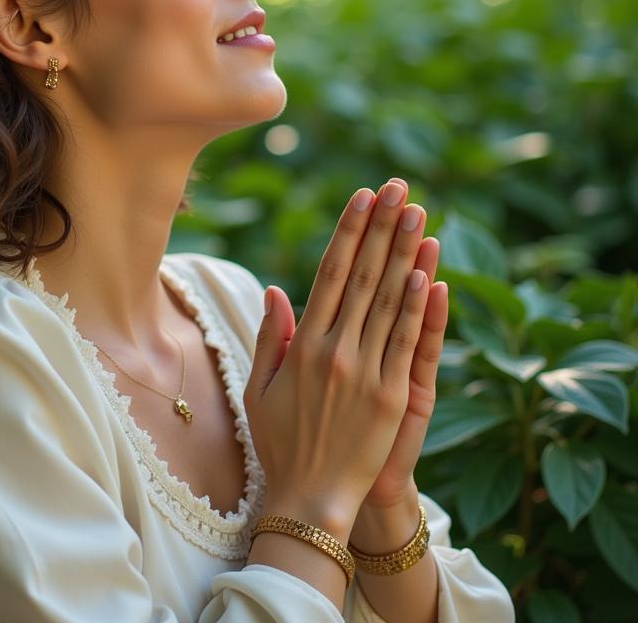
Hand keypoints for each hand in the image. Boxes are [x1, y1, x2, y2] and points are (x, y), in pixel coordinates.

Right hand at [245, 176, 434, 533]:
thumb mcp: (259, 386)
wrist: (311, 499)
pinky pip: (409, 342)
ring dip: (405, 253)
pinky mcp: (394, 396)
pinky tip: (428, 272)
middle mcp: (336, 351)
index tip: (361, 197)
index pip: (330, 273)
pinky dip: (420, 307)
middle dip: (382, 227)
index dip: (348, 231)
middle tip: (398, 188)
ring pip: (390, 301)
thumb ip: (271, 335)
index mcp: (303, 345)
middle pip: (364, 276)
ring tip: (417, 214)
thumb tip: (277, 288)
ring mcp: (368, 372)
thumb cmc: (280, 441)